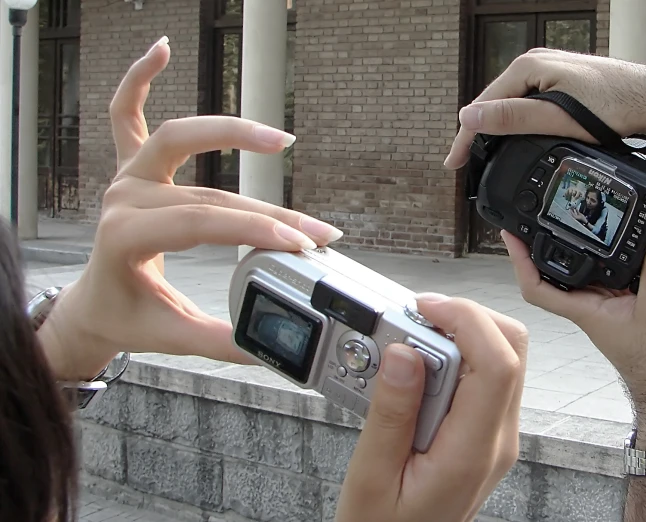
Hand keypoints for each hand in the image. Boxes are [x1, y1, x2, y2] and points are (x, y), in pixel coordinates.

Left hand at [37, 37, 343, 381]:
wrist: (96, 304)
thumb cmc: (127, 315)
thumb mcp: (172, 335)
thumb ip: (223, 342)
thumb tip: (274, 347)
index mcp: (123, 239)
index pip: (199, 225)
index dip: (253, 232)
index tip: (299, 246)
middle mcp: (122, 199)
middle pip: (206, 192)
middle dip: (267, 211)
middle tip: (315, 229)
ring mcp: (124, 177)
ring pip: (178, 141)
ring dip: (229, 133)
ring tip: (280, 140)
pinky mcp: (129, 167)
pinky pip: (124, 112)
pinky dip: (139, 78)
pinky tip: (161, 48)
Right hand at [335, 294, 527, 521]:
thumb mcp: (372, 475)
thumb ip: (391, 412)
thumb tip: (405, 353)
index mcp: (473, 451)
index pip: (498, 364)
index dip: (467, 320)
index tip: (425, 309)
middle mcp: (496, 439)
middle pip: (511, 350)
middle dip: (466, 318)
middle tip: (415, 320)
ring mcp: (495, 435)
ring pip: (501, 358)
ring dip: (460, 335)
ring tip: (410, 343)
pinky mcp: (483, 432)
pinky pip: (484, 377)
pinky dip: (455, 356)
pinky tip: (417, 367)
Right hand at [444, 48, 645, 169]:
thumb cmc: (613, 106)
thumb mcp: (557, 117)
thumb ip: (512, 118)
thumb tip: (469, 118)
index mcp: (528, 67)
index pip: (482, 105)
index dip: (466, 137)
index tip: (454, 164)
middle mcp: (535, 64)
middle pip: (494, 104)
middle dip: (478, 135)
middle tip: (466, 165)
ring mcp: (548, 72)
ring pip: (511, 105)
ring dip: (496, 130)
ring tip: (483, 157)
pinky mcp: (560, 83)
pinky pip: (527, 104)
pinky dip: (516, 124)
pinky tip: (513, 139)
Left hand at [503, 208, 645, 414]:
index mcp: (582, 309)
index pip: (536, 285)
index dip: (519, 261)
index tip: (510, 236)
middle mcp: (586, 303)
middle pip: (555, 269)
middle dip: (546, 241)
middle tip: (540, 213)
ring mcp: (602, 301)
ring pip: (584, 266)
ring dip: (583, 243)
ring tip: (578, 215)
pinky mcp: (621, 299)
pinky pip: (611, 270)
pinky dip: (615, 251)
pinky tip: (621, 235)